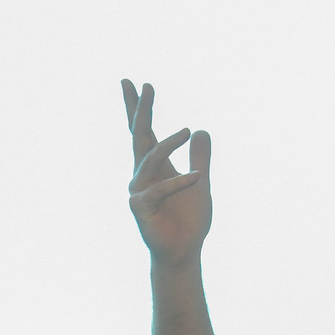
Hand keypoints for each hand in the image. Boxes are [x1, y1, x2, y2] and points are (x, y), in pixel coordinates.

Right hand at [123, 79, 211, 266]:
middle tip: (147, 86)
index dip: (137, 108)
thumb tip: (202, 131)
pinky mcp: (141, 208)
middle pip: (139, 136)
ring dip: (168, 143)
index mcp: (154, 167)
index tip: (133, 82)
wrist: (184, 251)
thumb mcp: (201, 182)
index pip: (143, 132)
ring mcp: (138, 190)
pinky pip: (160, 189)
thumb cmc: (189, 219)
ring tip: (187, 130)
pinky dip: (180, 182)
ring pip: (150, 159)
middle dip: (142, 110)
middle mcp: (142, 175)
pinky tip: (197, 177)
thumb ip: (201, 157)